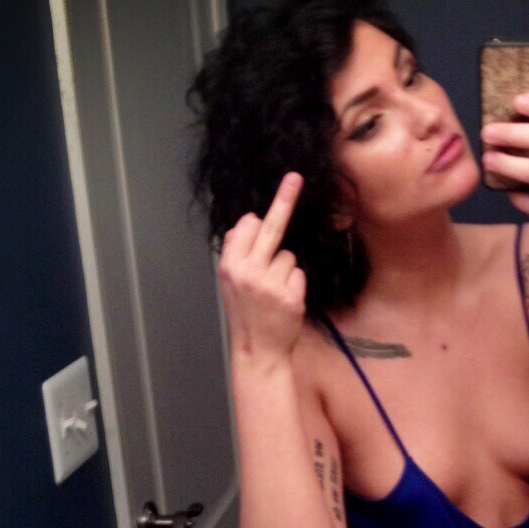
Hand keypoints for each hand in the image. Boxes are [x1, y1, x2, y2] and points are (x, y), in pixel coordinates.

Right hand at [218, 172, 305, 362]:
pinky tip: (284, 300)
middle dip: (284, 200)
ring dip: (285, 268)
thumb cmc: (246, 313)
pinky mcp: (291, 295)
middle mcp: (249, 271)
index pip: (249, 226)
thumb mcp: (229, 282)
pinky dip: (295, 283)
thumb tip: (248, 222)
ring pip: (289, 255)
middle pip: (271, 228)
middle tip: (295, 178)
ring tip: (273, 290)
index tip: (274, 194)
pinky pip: (299, 273)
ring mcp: (271, 283)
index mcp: (229, 265)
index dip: (258, 223)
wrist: (258, 350)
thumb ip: (236, 252)